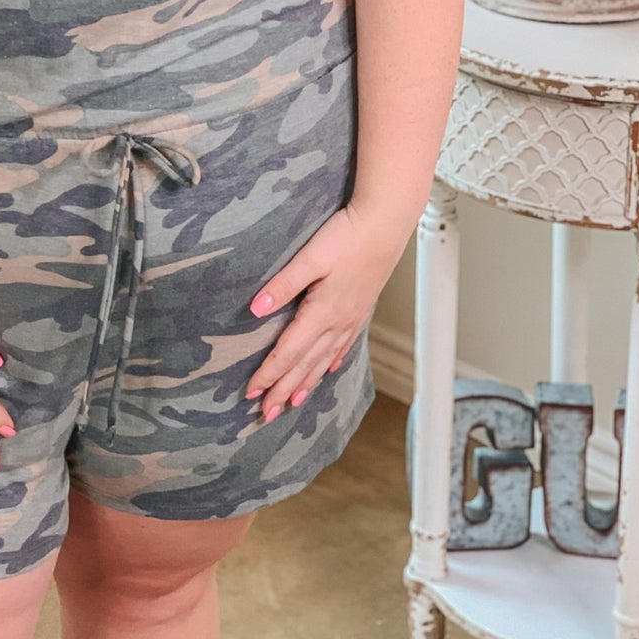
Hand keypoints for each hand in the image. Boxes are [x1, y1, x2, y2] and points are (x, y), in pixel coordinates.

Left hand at [243, 203, 413, 422]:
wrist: (385, 224)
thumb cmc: (347, 236)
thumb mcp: (309, 257)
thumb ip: (282, 285)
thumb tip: (255, 309)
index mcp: (322, 312)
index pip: (289, 352)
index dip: (269, 374)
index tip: (252, 394)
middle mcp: (337, 322)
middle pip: (305, 365)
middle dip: (284, 390)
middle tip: (267, 415)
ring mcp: (351, 318)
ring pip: (324, 360)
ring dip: (307, 383)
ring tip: (294, 403)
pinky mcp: (359, 308)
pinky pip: (343, 345)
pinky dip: (331, 361)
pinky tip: (328, 370)